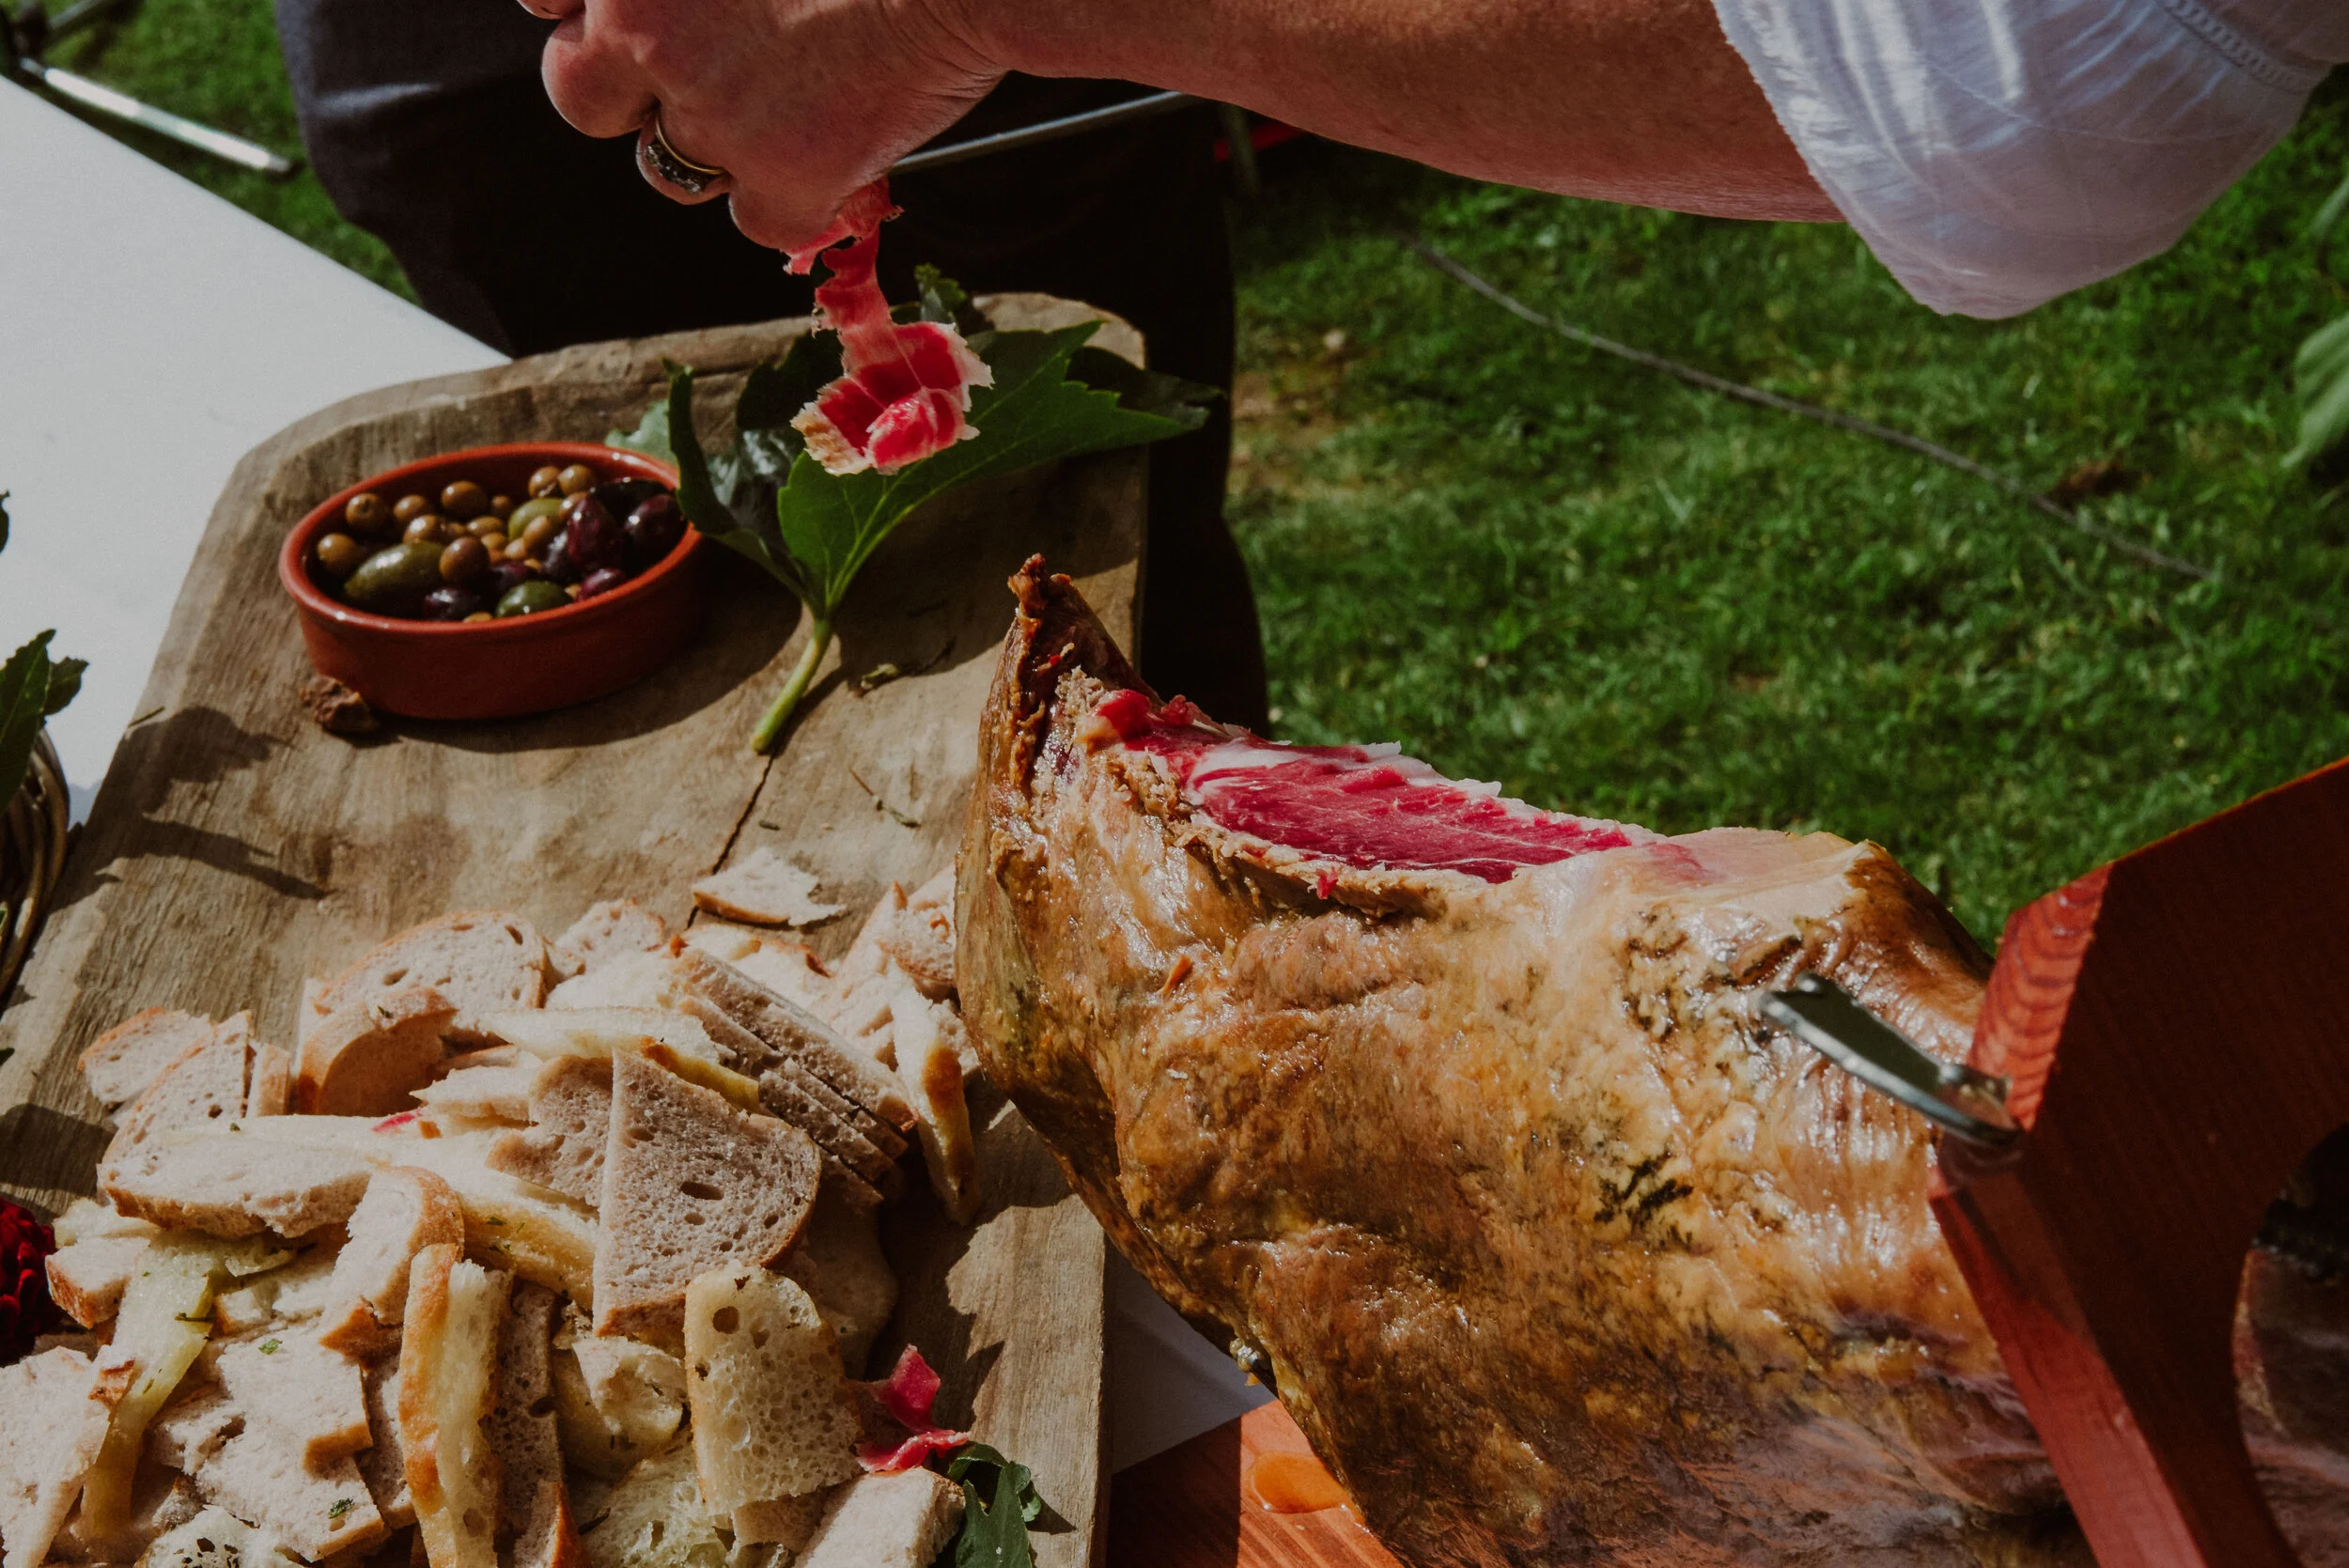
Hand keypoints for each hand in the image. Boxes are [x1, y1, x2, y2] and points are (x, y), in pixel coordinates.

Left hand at [535, 0, 1002, 250]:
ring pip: (671, 170)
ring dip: (723, 150)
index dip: (586, 18)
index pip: (544, 0)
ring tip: (801, 100)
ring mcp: (711, 112)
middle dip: (631, 100)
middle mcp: (649, 33)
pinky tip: (849, 144)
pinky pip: (761, 220)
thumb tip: (627, 4)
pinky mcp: (780, 180)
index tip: (631, 28)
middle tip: (703, 84)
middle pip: (580, 99)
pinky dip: (802, 197)